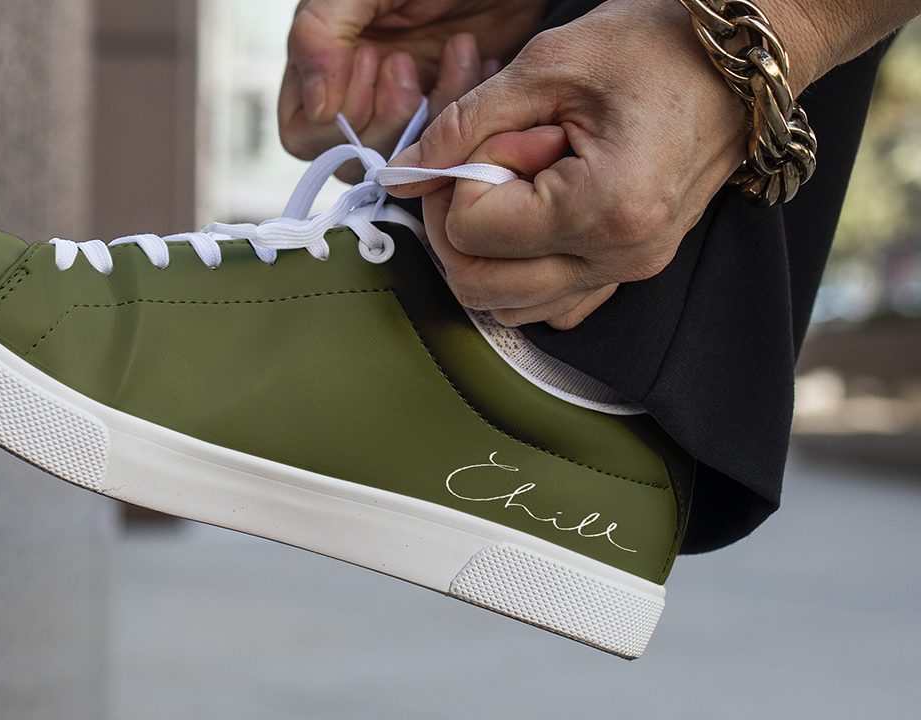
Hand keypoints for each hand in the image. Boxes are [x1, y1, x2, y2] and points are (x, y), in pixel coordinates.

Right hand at [279, 0, 546, 175]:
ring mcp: (401, 103)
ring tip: (454, 48)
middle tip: (409, 63)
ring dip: (434, 108)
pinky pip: (449, 138)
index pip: (305, 133)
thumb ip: (321, 35)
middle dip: (389, 116)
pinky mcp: (443, 104)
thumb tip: (318, 106)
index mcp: (322, 62)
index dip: (341, 112)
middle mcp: (355, 91)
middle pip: (352, 156)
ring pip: (404, 155)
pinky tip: (477, 58)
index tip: (372, 58)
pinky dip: (465, 100)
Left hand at [388, 0, 750, 329]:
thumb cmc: (659, 46)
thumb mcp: (549, 63)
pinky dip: (521, 271)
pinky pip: (552, 303)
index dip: (461, 180)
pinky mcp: (629, 269)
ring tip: (512, 184)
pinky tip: (532, 212)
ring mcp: (628, 271)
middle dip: (457, 224)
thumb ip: (464, 122)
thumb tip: (405, 172)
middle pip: (479, 284)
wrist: (739, 61)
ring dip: (486, 252)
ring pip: (507, 305)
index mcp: (604, 209)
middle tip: (479, 163)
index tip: (494, 135)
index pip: (472, 231)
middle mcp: (620, 257)